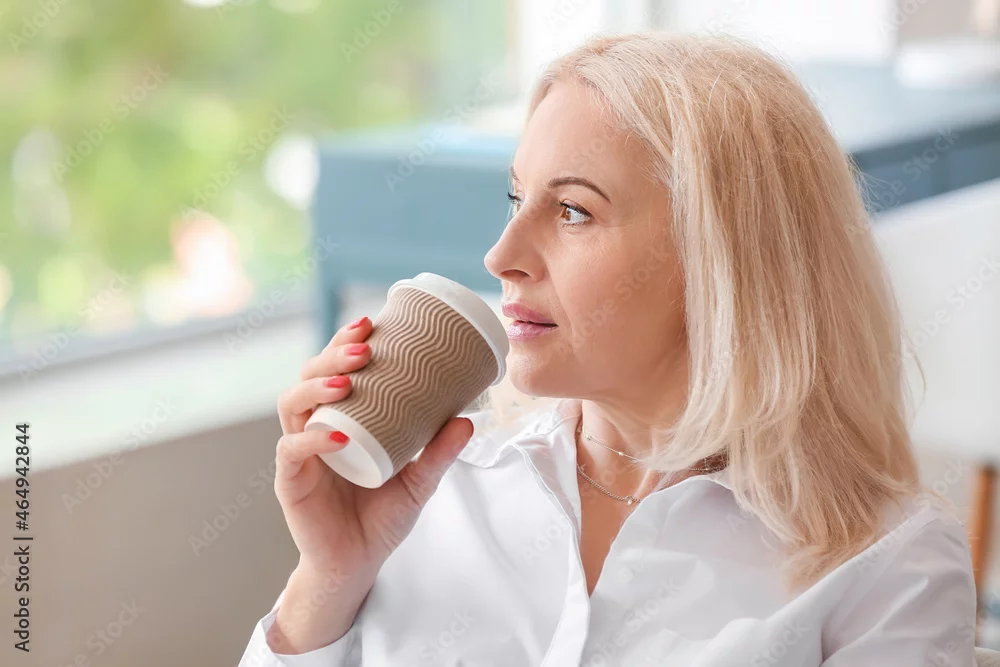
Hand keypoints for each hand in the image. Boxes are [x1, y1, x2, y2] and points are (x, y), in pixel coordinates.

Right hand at [274, 315, 474, 577]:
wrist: (358, 564)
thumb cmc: (382, 517)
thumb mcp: (419, 481)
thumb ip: (438, 453)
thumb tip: (468, 418)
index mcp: (340, 418)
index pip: (333, 369)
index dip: (344, 341)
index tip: (370, 322)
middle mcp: (314, 428)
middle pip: (307, 377)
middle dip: (331, 355)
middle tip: (363, 348)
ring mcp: (299, 454)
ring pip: (291, 406)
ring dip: (316, 387)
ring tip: (347, 382)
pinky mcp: (290, 482)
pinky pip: (291, 452)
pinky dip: (312, 440)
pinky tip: (336, 435)